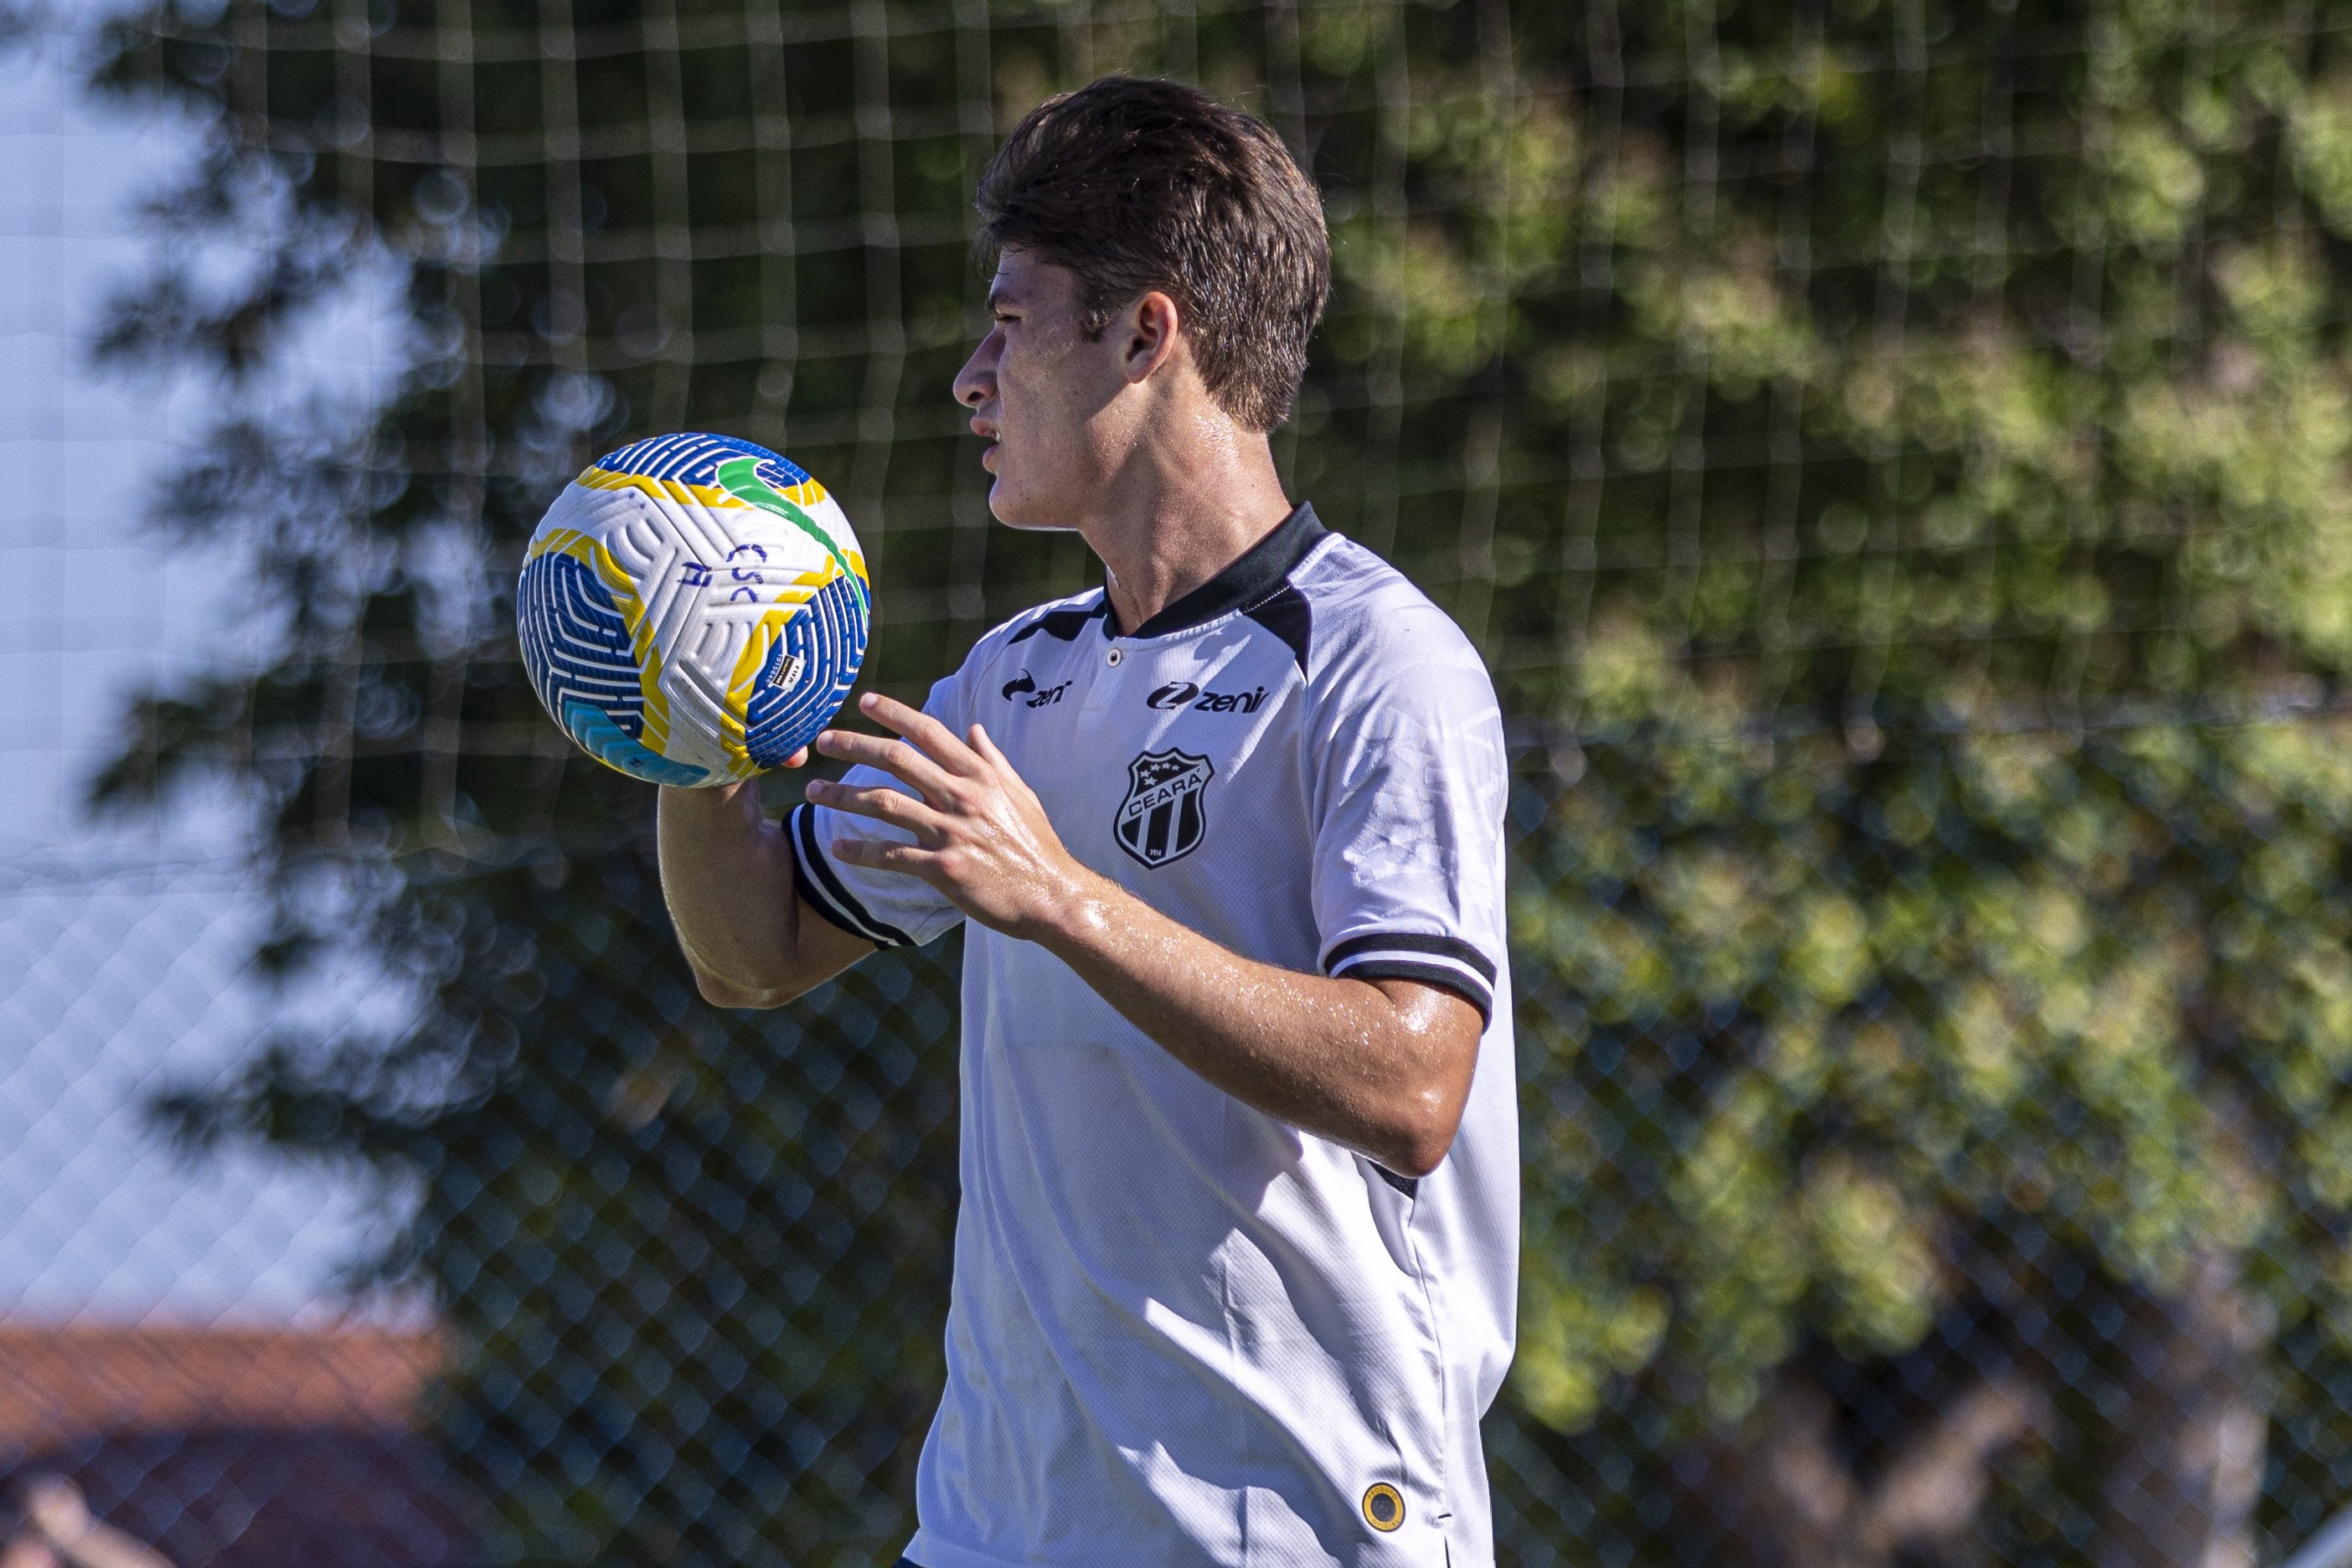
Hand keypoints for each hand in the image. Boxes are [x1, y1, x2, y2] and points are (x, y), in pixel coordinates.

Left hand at [807, 692, 1104, 939]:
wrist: (1052, 895)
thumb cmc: (1037, 845)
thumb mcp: (1021, 793)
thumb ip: (992, 759)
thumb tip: (974, 728)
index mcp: (980, 774)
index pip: (929, 733)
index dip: (894, 714)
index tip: (865, 702)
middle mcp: (962, 796)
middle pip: (896, 760)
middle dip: (854, 746)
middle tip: (823, 742)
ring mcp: (951, 831)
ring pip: (884, 803)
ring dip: (843, 796)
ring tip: (813, 794)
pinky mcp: (943, 868)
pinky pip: (891, 854)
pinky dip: (860, 851)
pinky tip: (837, 849)